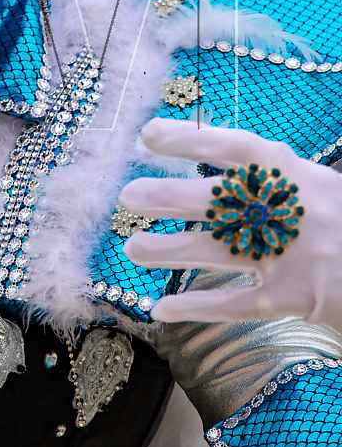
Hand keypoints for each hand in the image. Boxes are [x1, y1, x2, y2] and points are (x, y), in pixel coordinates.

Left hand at [118, 118, 341, 326]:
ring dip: (171, 250)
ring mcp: (288, 255)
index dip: (188, 139)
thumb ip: (276, 177)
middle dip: (168, 197)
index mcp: (295, 174)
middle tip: (127, 196)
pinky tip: (162, 311)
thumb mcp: (319, 185)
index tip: (147, 135)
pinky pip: (234, 303)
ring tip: (133, 250)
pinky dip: (196, 307)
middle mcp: (287, 210)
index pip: (234, 147)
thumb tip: (226, 164)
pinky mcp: (291, 298)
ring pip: (216, 250)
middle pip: (216, 200)